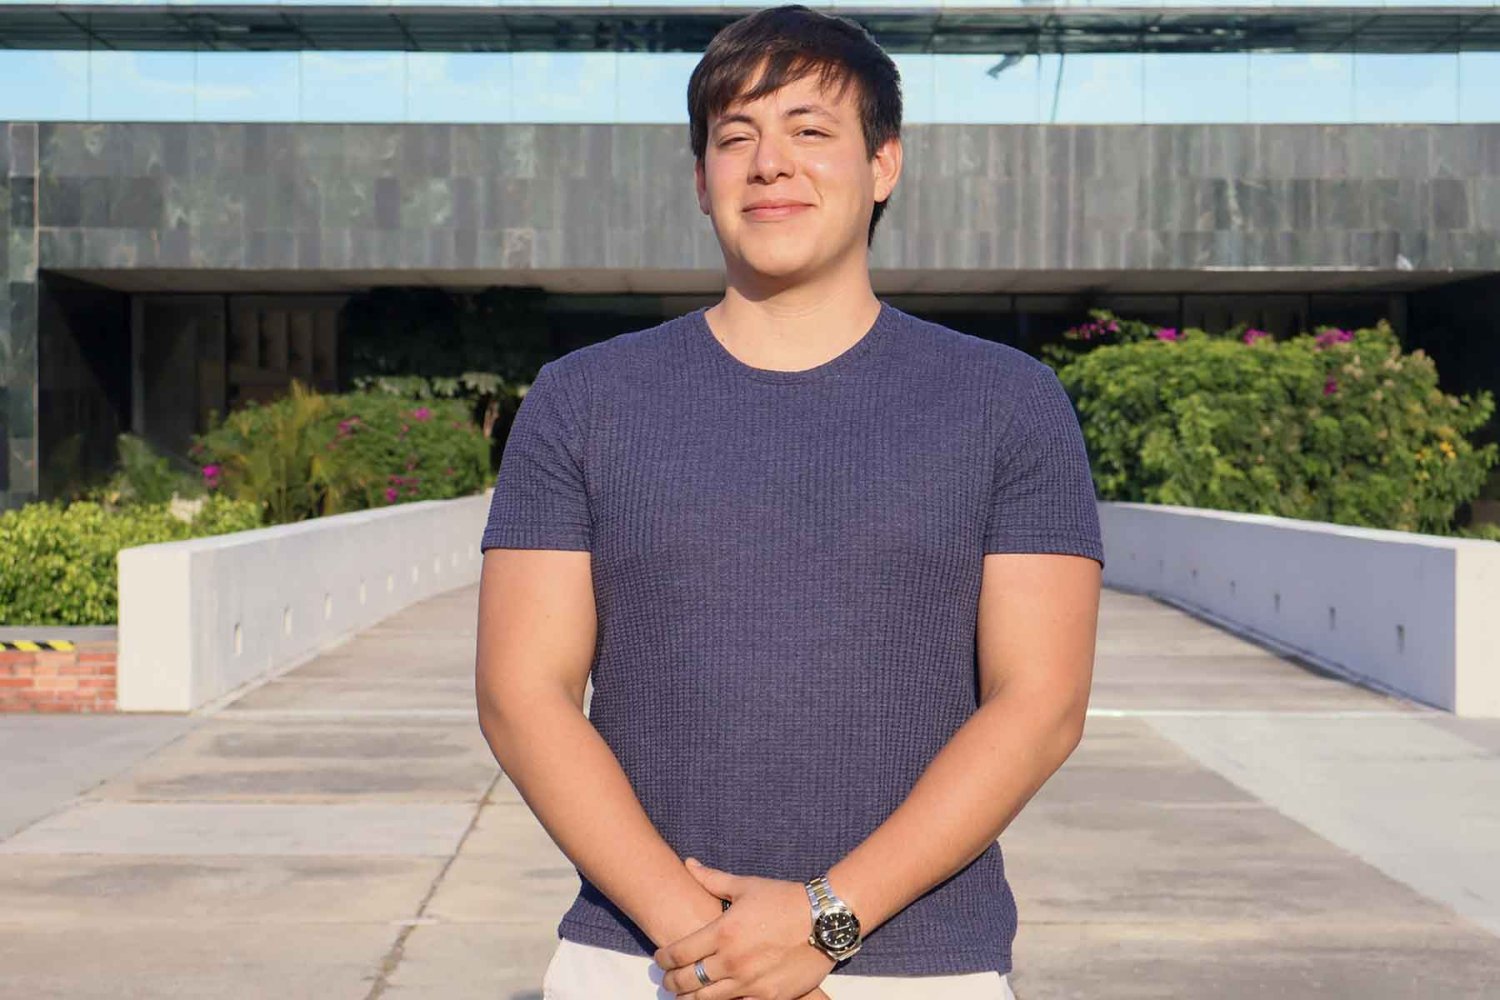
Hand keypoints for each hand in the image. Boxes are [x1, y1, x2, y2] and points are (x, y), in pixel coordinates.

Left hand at [653, 857, 836, 998]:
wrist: (826, 920)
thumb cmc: (785, 899)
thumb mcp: (746, 886)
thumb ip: (712, 879)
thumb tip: (689, 864)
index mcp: (723, 932)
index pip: (678, 952)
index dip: (663, 959)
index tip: (660, 959)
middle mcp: (732, 960)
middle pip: (687, 981)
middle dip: (672, 982)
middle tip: (668, 981)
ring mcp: (750, 982)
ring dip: (690, 999)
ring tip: (685, 995)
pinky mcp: (769, 997)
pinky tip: (717, 999)